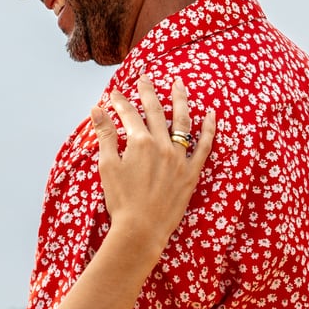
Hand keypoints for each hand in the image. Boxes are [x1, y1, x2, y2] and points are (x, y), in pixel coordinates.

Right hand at [92, 77, 216, 252]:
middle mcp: (162, 145)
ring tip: (179, 84)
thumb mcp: (107, 166)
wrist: (141, 230)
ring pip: (182, 121)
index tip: (114, 93)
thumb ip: (105, 135)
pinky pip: (204, 146)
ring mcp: (179, 158)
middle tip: (144, 78)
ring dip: (180, 100)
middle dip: (148, 92)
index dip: (120, 102)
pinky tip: (212, 114)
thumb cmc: (121, 201)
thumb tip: (96, 109)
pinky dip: (209, 129)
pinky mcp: (191, 172)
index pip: (129, 113)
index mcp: (140, 142)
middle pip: (155, 111)